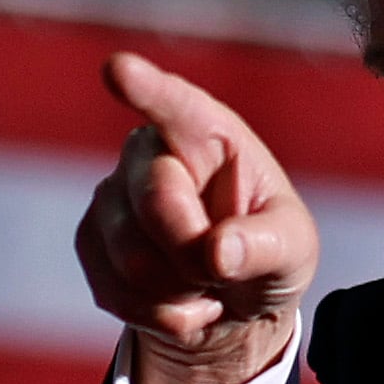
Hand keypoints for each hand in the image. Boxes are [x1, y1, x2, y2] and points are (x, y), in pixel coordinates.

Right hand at [75, 51, 318, 383]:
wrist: (228, 302)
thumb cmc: (265, 254)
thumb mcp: (293, 248)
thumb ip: (267, 245)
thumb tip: (217, 252)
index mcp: (208, 133)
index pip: (176, 106)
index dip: (147, 89)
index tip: (118, 70)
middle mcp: (151, 152)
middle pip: (156, 202)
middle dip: (195, 254)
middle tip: (224, 270)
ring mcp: (112, 195)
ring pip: (130, 256)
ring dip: (179, 290)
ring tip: (204, 283)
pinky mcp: (90, 240)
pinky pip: (113, 288)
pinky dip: (156, 313)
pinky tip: (178, 301)